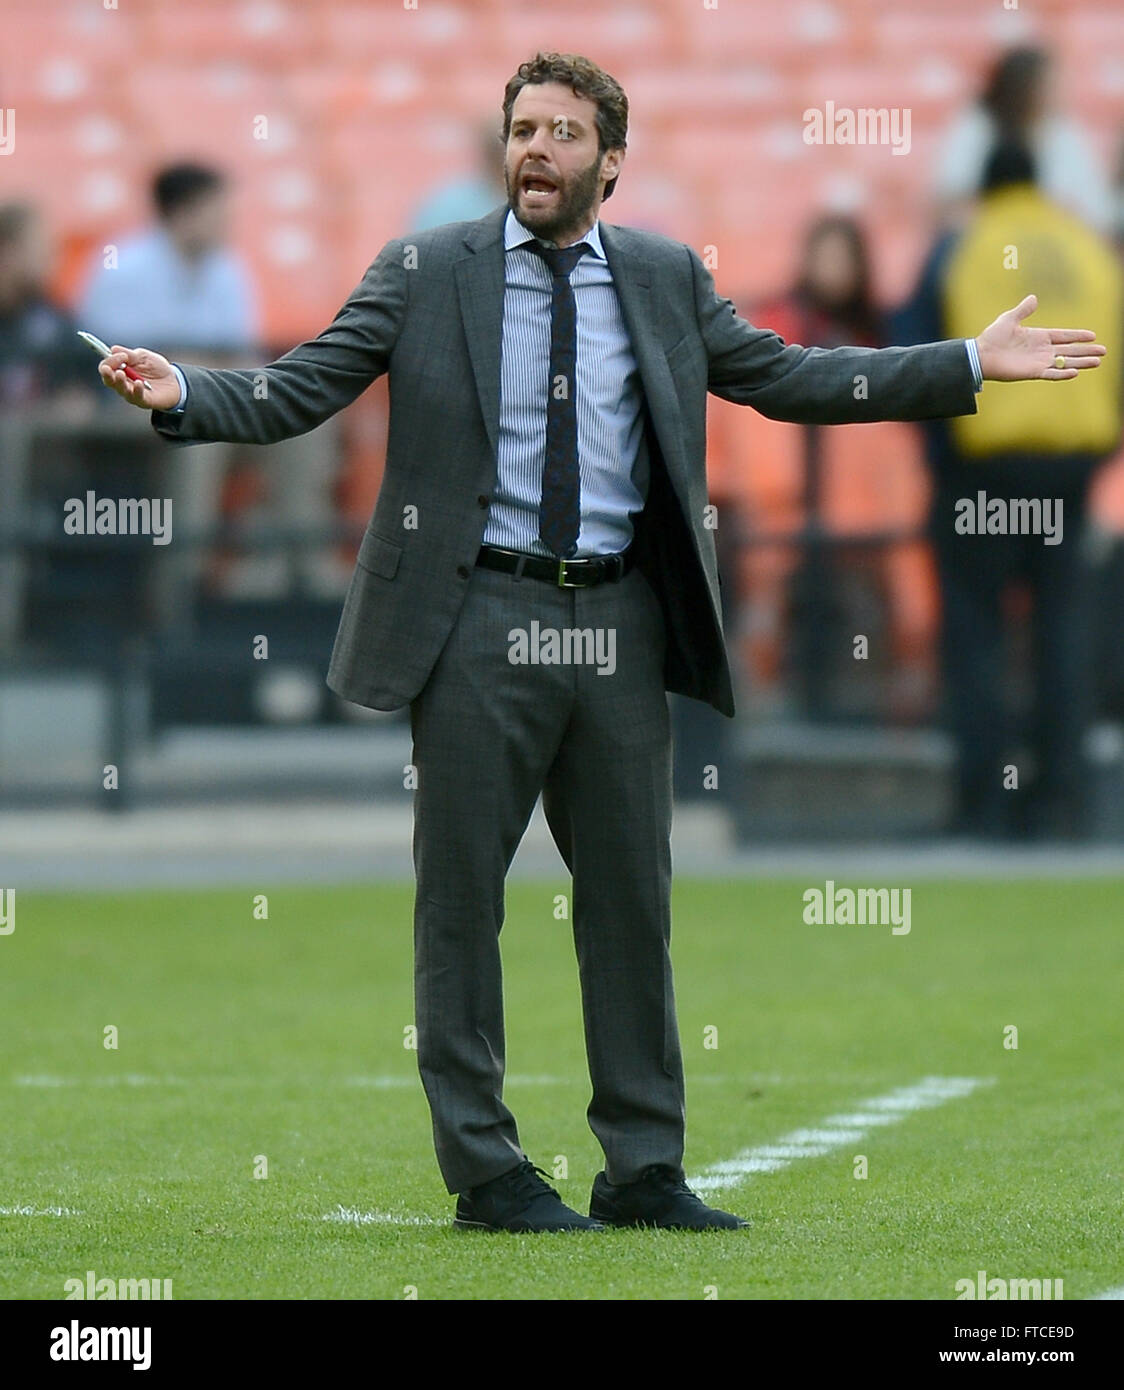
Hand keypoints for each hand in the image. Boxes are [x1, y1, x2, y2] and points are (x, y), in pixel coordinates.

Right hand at [97, 346, 181, 411]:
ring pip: (121, 390)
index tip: (122, 355)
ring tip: (121, 374)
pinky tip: (138, 383)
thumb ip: (130, 354)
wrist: (174, 380)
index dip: (110, 361)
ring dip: (119, 382)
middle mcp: (123, 383)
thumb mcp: (144, 356)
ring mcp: (132, 393)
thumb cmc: (157, 368)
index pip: (106, 367)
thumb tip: (113, 349)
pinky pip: (137, 397)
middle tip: (108, 369)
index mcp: (120, 370)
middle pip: (108, 380)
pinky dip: (136, 390)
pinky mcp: (144, 400)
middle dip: (106, 374)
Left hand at [975, 294, 1106, 381]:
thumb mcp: (1009, 319)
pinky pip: (1051, 374)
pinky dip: (1062, 373)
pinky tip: (1076, 372)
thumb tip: (1034, 298)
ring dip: (1081, 362)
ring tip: (1097, 362)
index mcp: (1039, 336)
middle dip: (1086, 351)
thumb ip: (1023, 310)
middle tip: (1103, 351)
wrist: (980, 355)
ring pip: (1065, 363)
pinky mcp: (1032, 372)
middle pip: (1069, 350)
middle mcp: (1041, 350)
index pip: (1064, 336)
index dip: (1078, 335)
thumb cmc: (993, 337)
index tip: (1093, 335)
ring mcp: (1038, 362)